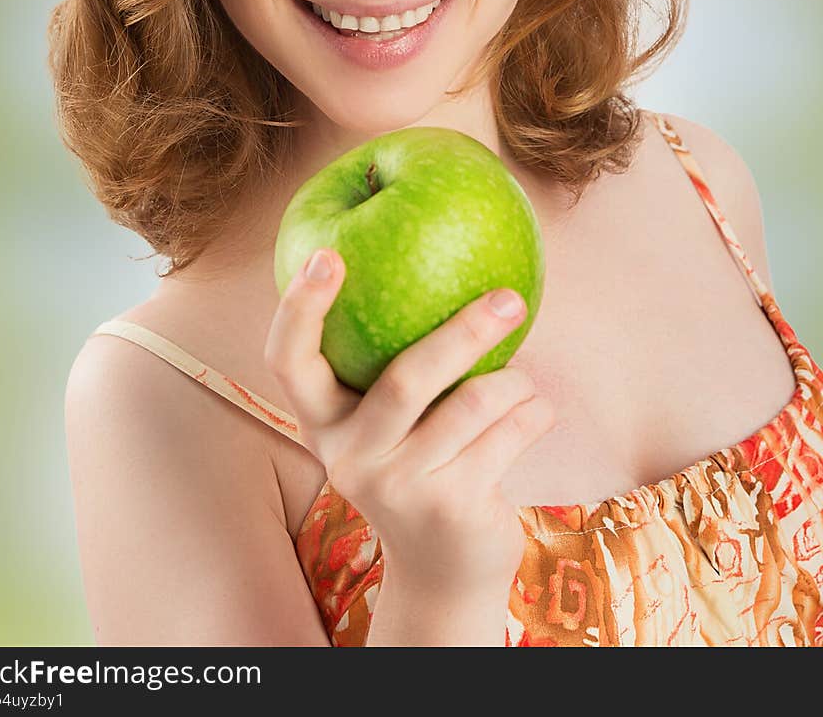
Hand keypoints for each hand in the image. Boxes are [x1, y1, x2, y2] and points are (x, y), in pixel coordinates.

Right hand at [264, 248, 555, 598]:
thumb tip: (440, 252)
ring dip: (513, 380)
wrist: (442, 572)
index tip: (326, 254)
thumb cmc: (418, 462)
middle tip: (508, 298)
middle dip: (463, 331)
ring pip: (472, 406)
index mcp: (322, 422)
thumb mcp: (388, 420)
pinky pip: (507, 436)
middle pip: (404, 380)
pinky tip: (536, 411)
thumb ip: (394, 358)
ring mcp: (399, 488)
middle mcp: (349, 456)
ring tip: (523, 376)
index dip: (299, 308)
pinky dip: (533, 413)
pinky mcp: (451, 509)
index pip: (287, 360)